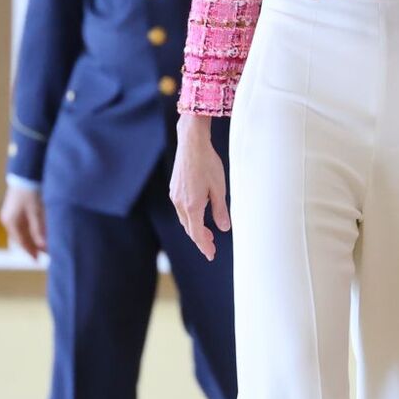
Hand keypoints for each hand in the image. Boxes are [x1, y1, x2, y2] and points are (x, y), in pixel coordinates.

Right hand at [0, 185, 46, 259]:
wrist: (26, 174)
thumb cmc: (31, 193)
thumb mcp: (37, 213)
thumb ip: (39, 230)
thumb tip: (43, 247)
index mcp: (11, 223)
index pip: (22, 242)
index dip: (31, 252)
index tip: (38, 261)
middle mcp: (8, 220)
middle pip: (21, 238)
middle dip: (32, 246)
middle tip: (44, 254)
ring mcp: (10, 214)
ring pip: (22, 232)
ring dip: (32, 238)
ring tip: (43, 245)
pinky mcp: (14, 209)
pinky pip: (22, 225)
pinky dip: (30, 230)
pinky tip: (38, 232)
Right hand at [170, 113, 230, 259]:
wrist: (191, 143)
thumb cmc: (208, 163)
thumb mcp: (219, 188)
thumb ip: (220, 210)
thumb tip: (224, 228)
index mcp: (192, 206)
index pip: (197, 234)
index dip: (204, 246)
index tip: (211, 255)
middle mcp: (180, 203)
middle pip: (189, 228)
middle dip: (200, 239)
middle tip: (211, 247)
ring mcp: (175, 195)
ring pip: (184, 219)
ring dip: (195, 228)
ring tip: (207, 234)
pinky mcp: (174, 188)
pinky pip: (181, 209)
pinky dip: (190, 217)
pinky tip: (198, 215)